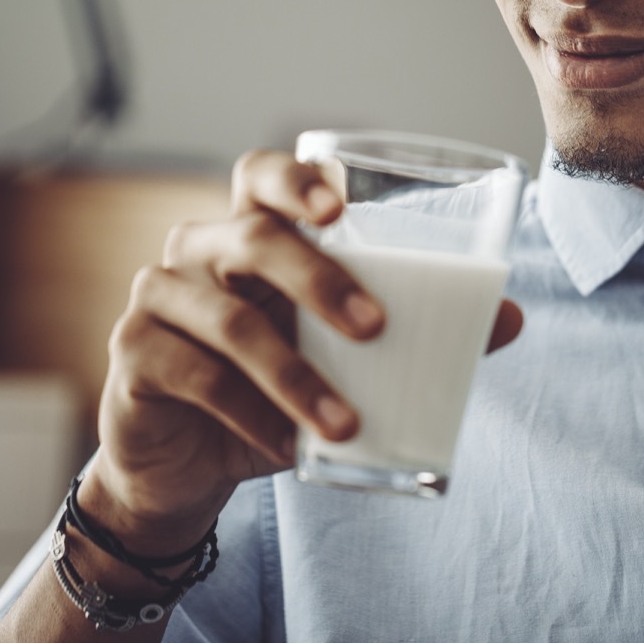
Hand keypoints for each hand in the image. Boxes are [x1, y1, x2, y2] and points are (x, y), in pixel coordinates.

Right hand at [80, 149, 523, 551]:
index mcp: (249, 236)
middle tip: (375, 328)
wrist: (193, 466)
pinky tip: (286, 446)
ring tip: (344, 424)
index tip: (340, 206)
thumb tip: (510, 318)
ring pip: (226, 318)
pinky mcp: (133, 355)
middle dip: (316, 277)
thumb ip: (414, 333)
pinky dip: (248, 413)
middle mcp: (198, 253)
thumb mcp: (340, 363)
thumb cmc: (274, 394)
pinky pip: (194, 374)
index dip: (294, 178)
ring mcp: (158, 299)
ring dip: (293, 375)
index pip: (259, 176)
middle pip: (249, 237)